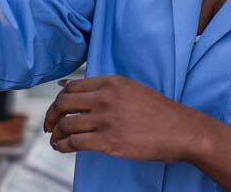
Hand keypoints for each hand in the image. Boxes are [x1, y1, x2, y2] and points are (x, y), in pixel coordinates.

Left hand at [43, 75, 201, 163]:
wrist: (182, 131)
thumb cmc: (158, 112)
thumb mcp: (129, 89)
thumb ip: (99, 87)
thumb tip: (67, 84)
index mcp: (111, 82)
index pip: (71, 88)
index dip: (58, 100)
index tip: (55, 111)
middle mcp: (106, 98)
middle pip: (63, 104)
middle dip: (50, 116)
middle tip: (48, 126)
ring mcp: (107, 120)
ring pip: (66, 125)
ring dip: (56, 134)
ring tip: (55, 140)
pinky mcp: (109, 141)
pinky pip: (75, 142)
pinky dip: (63, 146)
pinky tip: (62, 148)